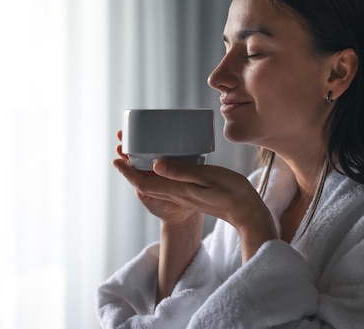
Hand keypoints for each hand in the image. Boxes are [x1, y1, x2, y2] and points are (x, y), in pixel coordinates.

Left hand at [113, 138, 277, 260]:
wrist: (247, 214)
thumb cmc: (233, 194)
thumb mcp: (208, 178)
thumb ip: (182, 172)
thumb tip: (155, 164)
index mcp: (179, 191)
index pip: (145, 184)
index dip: (128, 172)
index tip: (116, 159)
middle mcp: (178, 195)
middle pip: (147, 183)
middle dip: (131, 168)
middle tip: (123, 148)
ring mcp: (185, 196)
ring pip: (156, 184)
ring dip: (142, 170)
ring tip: (136, 153)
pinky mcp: (192, 195)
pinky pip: (168, 184)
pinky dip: (157, 173)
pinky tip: (163, 162)